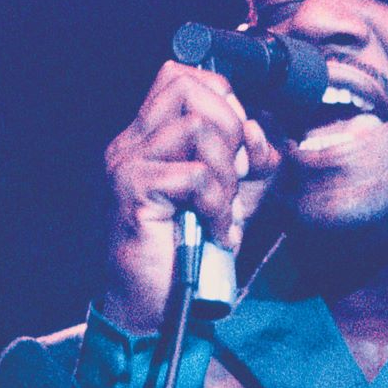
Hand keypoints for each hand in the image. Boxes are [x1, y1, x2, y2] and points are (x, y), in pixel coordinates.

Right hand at [102, 61, 281, 333]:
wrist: (150, 311)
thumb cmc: (185, 255)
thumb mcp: (228, 198)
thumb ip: (247, 161)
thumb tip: (259, 132)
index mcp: (148, 139)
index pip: (181, 76)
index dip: (223, 98)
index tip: (239, 146)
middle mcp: (131, 144)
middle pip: (190, 87)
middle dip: (230, 127)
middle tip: (232, 176)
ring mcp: (127, 165)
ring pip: (198, 127)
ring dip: (227, 172)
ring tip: (221, 211)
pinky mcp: (133, 191)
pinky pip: (197, 174)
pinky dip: (218, 204)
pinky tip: (214, 231)